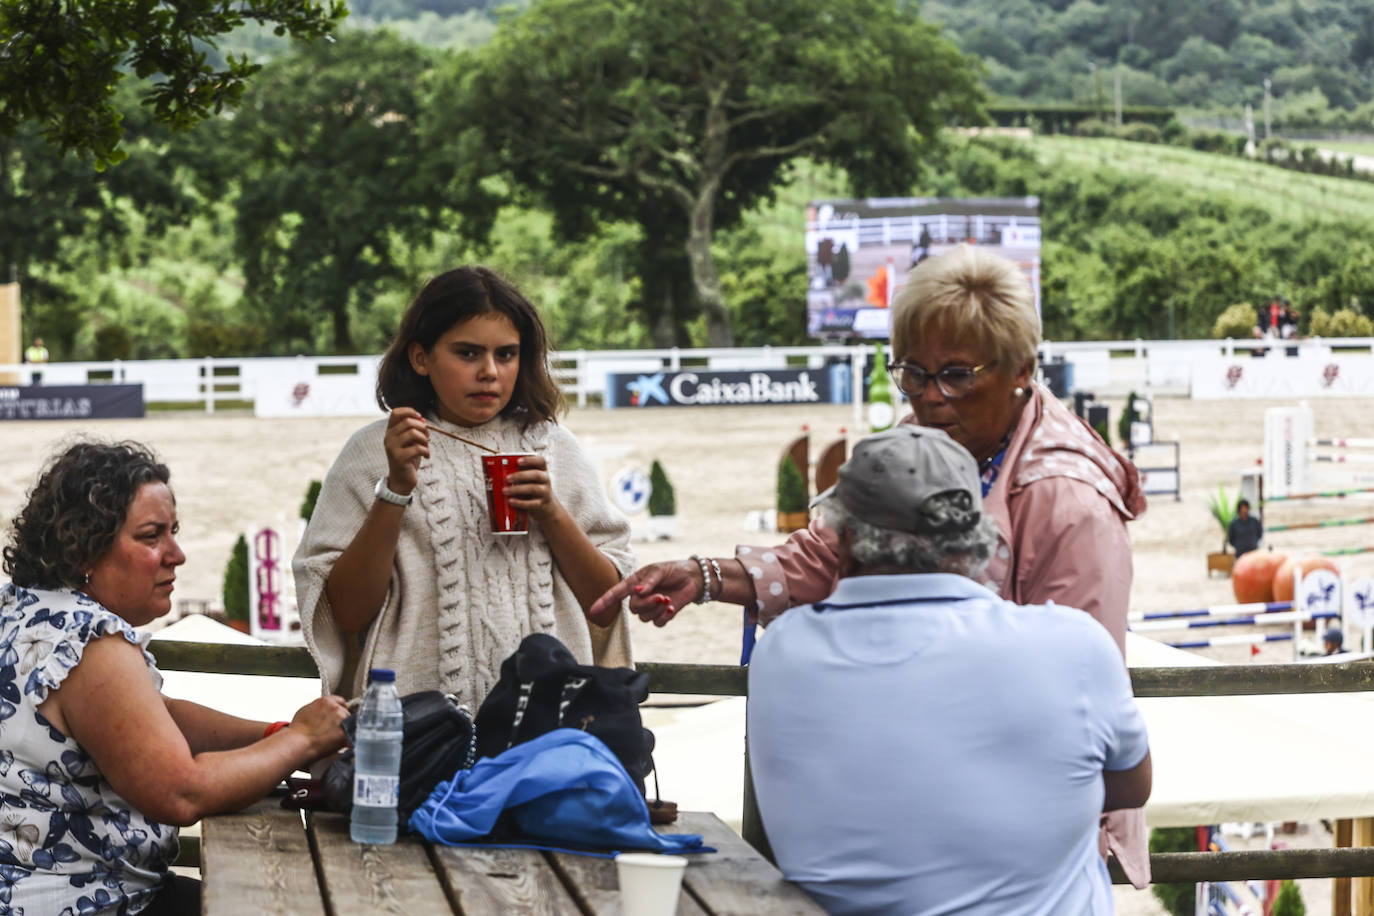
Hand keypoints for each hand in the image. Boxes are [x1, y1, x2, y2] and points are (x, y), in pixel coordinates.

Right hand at [287, 695, 349, 758]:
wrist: (298, 743)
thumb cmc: (298, 731)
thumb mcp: (306, 711)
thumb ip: (319, 708)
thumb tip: (324, 711)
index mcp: (326, 701)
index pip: (340, 701)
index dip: (339, 709)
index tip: (338, 716)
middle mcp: (336, 708)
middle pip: (345, 713)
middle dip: (341, 721)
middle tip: (332, 731)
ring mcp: (342, 719)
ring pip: (349, 724)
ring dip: (344, 730)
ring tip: (331, 738)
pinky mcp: (346, 731)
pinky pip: (351, 735)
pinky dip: (347, 740)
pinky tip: (338, 743)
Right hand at [383, 408, 428, 493]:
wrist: (402, 480)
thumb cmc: (408, 459)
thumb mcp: (412, 442)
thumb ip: (416, 430)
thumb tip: (423, 419)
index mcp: (390, 431)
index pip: (395, 412)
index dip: (410, 411)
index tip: (420, 418)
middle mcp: (388, 438)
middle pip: (408, 422)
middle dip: (422, 427)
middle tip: (427, 437)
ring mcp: (392, 448)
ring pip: (413, 433)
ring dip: (425, 439)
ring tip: (426, 447)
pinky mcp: (399, 458)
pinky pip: (417, 448)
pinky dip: (426, 451)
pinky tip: (426, 456)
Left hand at [505, 455, 557, 519]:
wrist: (545, 504)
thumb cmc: (532, 487)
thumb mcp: (529, 478)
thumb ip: (520, 473)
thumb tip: (503, 471)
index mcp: (542, 470)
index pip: (541, 461)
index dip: (530, 460)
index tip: (518, 461)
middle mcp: (546, 480)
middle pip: (536, 475)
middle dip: (521, 475)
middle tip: (507, 478)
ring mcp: (545, 492)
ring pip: (533, 488)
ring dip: (517, 489)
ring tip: (505, 491)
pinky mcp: (541, 504)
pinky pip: (531, 503)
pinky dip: (519, 502)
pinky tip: (510, 501)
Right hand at [587, 560, 701, 627]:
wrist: (693, 579)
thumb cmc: (673, 570)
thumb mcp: (659, 571)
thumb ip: (648, 581)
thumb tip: (638, 591)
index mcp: (634, 584)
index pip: (616, 594)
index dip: (604, 602)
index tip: (592, 611)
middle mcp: (639, 597)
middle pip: (633, 609)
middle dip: (647, 604)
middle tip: (661, 596)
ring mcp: (649, 608)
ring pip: (644, 618)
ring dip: (657, 610)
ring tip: (668, 600)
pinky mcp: (660, 615)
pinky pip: (656, 623)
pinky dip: (665, 616)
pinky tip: (672, 607)